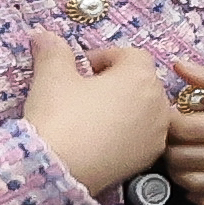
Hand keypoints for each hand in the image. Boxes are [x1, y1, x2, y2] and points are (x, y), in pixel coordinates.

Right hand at [20, 31, 175, 188]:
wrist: (57, 169)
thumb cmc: (59, 115)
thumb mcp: (51, 76)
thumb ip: (52, 51)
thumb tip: (43, 35)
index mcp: (141, 77)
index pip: (131, 55)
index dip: (104, 57)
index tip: (81, 68)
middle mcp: (159, 104)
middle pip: (141, 82)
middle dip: (115, 82)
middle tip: (84, 92)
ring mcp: (158, 134)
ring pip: (145, 110)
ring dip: (123, 107)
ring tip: (91, 116)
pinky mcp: (150, 158)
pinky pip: (142, 136)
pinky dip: (126, 132)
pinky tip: (99, 139)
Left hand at [164, 64, 203, 204]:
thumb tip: (181, 67)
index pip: (190, 130)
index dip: (168, 121)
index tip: (165, 110)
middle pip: (190, 160)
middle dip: (169, 145)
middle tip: (169, 131)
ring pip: (202, 185)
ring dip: (180, 172)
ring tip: (180, 153)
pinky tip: (199, 187)